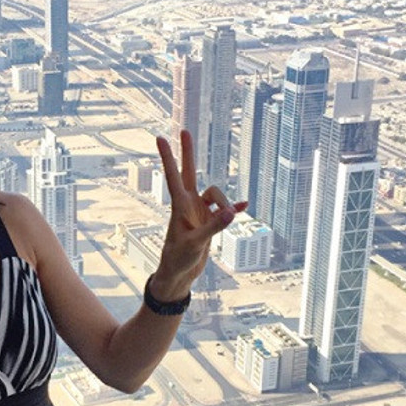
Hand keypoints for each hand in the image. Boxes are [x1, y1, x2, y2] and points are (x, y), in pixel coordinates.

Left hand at [153, 130, 246, 299]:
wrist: (179, 274)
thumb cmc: (178, 259)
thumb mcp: (196, 243)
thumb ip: (214, 227)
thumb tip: (232, 211)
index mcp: (179, 206)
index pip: (174, 175)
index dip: (168, 157)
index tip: (161, 138)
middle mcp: (188, 205)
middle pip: (189, 173)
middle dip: (188, 153)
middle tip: (184, 130)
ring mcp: (198, 212)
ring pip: (216, 196)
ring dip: (225, 204)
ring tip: (229, 219)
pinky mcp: (208, 222)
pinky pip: (224, 211)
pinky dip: (234, 209)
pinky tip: (244, 206)